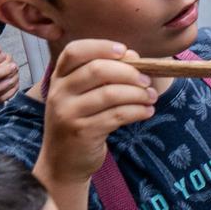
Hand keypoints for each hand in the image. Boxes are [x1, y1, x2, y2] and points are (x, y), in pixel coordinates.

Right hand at [38, 39, 158, 184]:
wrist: (62, 163)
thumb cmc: (80, 121)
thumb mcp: (83, 95)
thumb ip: (104, 74)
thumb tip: (133, 55)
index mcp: (59, 78)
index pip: (74, 51)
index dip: (101, 46)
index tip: (125, 51)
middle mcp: (59, 93)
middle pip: (98, 69)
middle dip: (130, 72)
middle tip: (147, 80)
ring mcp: (68, 113)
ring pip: (111, 93)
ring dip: (139, 94)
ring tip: (151, 98)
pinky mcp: (82, 132)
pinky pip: (117, 115)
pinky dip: (138, 110)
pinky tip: (146, 111)